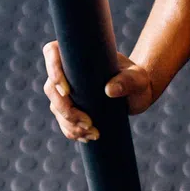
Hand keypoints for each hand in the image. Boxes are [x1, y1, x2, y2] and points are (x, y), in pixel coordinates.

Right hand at [41, 41, 163, 141]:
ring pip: (56, 108)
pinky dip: (73, 132)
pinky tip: (88, 138)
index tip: (66, 91)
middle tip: (89, 123)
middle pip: (51, 88)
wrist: (138, 93)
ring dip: (70, 125)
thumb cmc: (137, 79)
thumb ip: (128, 80)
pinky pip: (64, 122)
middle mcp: (68, 72)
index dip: (53, 70)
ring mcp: (68, 91)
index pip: (53, 53)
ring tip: (95, 134)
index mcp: (78, 55)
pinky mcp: (72, 108)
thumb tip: (110, 90)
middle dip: (65, 109)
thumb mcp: (137, 78)